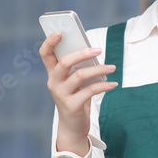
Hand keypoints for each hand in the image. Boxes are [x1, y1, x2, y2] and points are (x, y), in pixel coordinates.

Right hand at [39, 32, 116, 149]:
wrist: (72, 126)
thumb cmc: (75, 98)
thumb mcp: (73, 82)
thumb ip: (78, 67)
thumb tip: (93, 52)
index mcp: (52, 73)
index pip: (45, 54)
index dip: (50, 41)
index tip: (60, 31)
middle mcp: (53, 82)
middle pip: (64, 62)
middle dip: (82, 53)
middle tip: (98, 49)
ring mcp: (61, 95)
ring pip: (80, 75)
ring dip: (98, 69)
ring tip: (112, 67)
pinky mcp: (72, 106)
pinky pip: (90, 91)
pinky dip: (104, 85)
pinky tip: (113, 84)